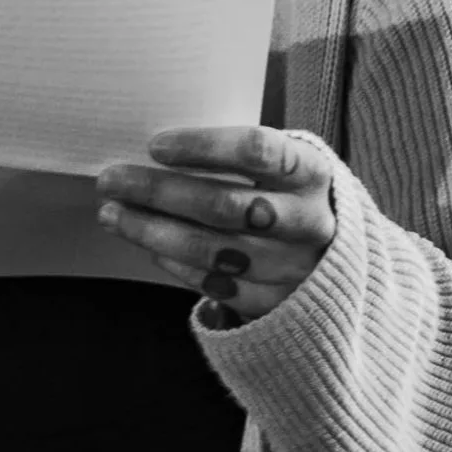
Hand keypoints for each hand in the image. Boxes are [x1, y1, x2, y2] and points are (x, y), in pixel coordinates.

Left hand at [95, 125, 338, 322]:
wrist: (340, 258)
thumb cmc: (292, 195)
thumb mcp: (285, 165)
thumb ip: (238, 157)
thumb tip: (158, 149)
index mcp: (313, 173)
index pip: (258, 151)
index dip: (203, 147)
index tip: (155, 145)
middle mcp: (310, 222)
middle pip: (225, 206)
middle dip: (159, 192)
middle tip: (111, 180)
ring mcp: (296, 269)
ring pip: (213, 251)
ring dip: (153, 230)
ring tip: (113, 214)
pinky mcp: (280, 305)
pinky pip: (217, 286)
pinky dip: (177, 265)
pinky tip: (150, 246)